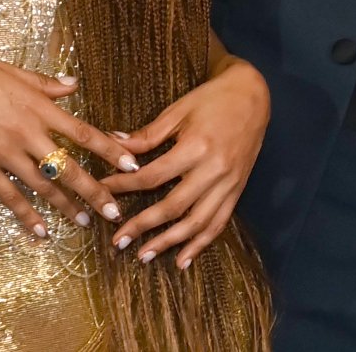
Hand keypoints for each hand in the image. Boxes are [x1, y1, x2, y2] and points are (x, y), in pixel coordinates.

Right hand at [0, 57, 139, 238]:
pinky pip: (10, 197)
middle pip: (69, 167)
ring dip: (66, 206)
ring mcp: (5, 154)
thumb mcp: (11, 71)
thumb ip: (45, 83)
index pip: (82, 133)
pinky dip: (27, 215)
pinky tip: (41, 230)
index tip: (131, 165)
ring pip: (44, 186)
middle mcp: (27, 133)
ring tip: (85, 223)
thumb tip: (74, 84)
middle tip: (115, 211)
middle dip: (95, 191)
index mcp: (38, 107)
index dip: (109, 151)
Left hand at [99, 57, 269, 267]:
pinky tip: (183, 260)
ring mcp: (228, 184)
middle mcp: (214, 170)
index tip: (103, 193)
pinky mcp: (237, 191)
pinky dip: (201, 244)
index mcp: (196, 147)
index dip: (125, 186)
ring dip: (169, 243)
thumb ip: (148, 135)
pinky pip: (219, 223)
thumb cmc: (212, 99)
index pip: (153, 176)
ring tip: (144, 256)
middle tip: (118, 240)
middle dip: (143, 226)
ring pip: (197, 222)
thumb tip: (113, 144)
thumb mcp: (178, 111)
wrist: (253, 95)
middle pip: (173, 206)